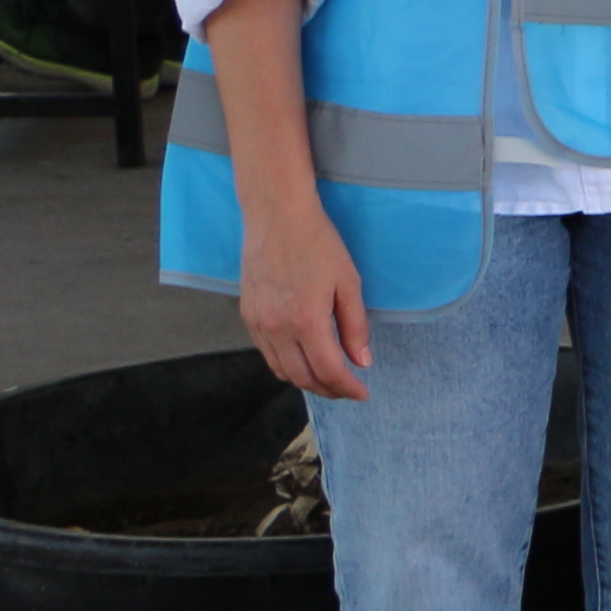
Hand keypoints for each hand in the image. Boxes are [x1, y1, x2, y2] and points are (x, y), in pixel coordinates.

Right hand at [241, 209, 373, 402]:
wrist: (277, 217)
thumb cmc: (319, 245)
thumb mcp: (348, 284)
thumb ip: (355, 327)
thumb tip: (363, 362)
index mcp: (306, 321)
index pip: (329, 371)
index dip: (347, 388)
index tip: (362, 393)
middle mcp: (277, 328)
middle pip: (302, 378)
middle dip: (328, 390)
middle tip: (348, 389)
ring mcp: (258, 323)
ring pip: (281, 370)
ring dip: (306, 380)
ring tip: (328, 378)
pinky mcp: (247, 315)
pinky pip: (267, 353)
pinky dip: (286, 365)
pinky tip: (303, 358)